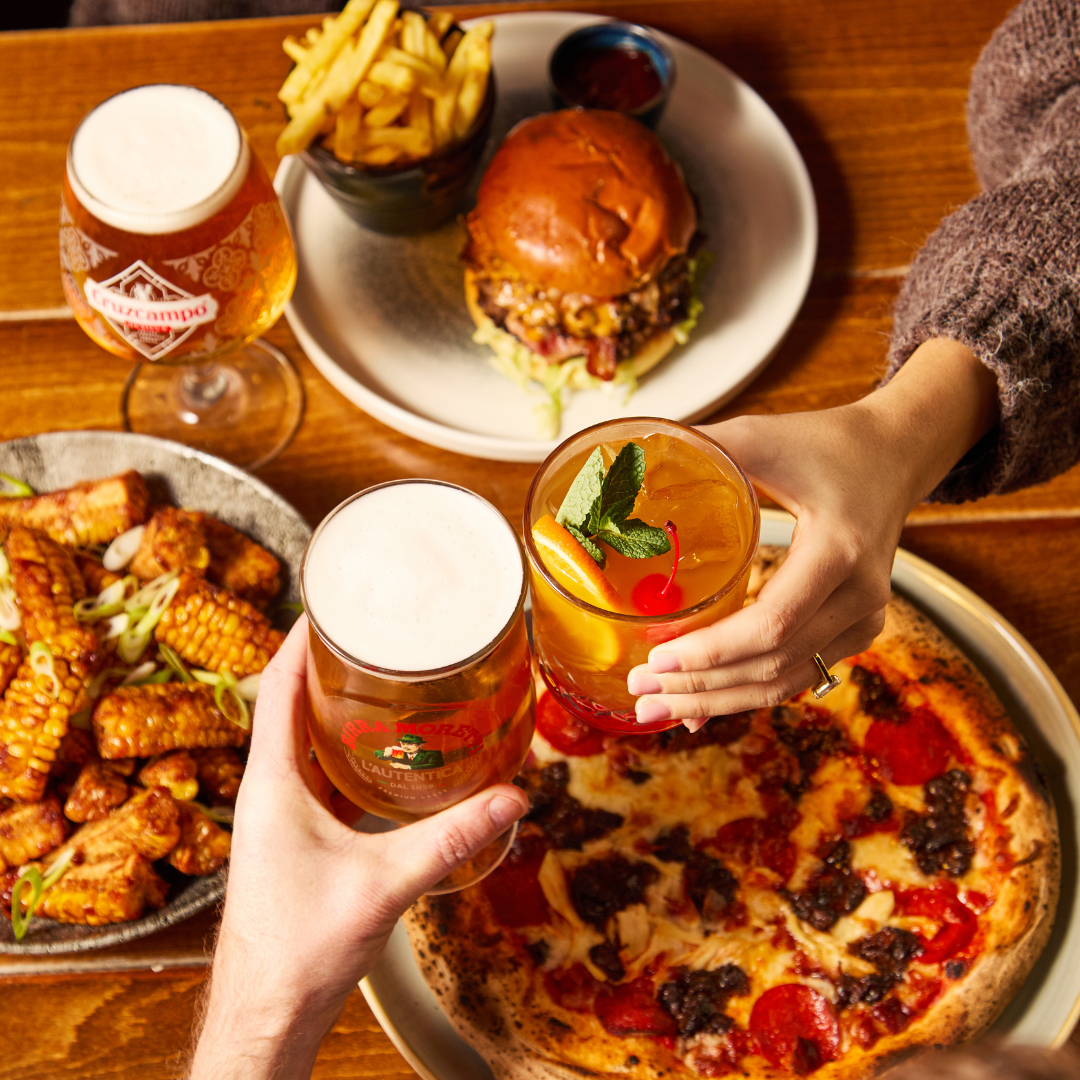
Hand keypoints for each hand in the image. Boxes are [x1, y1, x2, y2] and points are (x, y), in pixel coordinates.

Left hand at [188, 616, 528, 1079]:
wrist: (269, 1009)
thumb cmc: (301, 948)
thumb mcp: (384, 883)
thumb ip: (450, 839)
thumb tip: (510, 799)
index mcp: (271, 783)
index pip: (275, 688)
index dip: (297, 641)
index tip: (327, 605)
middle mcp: (268, 791)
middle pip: (288, 705)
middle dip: (325, 665)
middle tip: (369, 634)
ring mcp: (278, 816)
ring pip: (302, 741)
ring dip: (334, 708)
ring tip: (380, 680)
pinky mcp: (295, 838)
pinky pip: (317, 776)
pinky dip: (345, 752)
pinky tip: (383, 756)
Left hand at [627, 338, 998, 728]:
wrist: (895, 456)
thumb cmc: (826, 444)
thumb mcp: (764, 437)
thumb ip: (703, 446)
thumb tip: (630, 459)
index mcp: (839, 549)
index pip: (772, 622)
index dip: (711, 651)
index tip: (656, 660)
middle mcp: (860, 596)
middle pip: (773, 664)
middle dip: (701, 687)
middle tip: (641, 693)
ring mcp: (863, 620)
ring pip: (785, 681)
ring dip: (718, 701)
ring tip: (658, 708)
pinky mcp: (857, 631)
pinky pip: (797, 673)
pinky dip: (745, 691)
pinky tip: (700, 704)